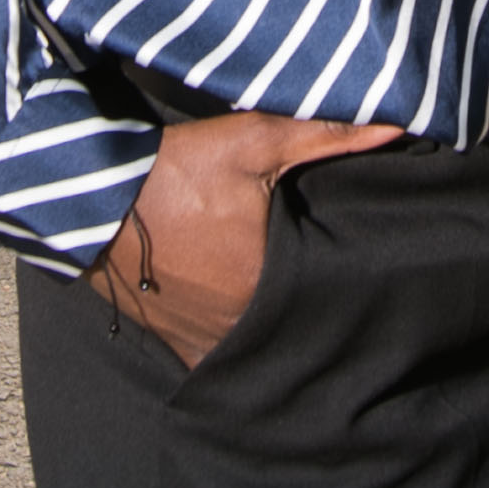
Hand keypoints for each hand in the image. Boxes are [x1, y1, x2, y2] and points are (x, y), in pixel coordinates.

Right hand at [92, 112, 405, 365]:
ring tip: (279, 301)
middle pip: (294, 320)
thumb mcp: (249, 143)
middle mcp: (242, 325)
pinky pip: (219, 361)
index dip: (336, 274)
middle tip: (312, 278)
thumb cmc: (172, 173)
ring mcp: (207, 342)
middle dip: (305, 303)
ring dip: (270, 328)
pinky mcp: (177, 347)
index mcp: (270, 283)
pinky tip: (240, 326)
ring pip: (259, 344)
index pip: (325, 289)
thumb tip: (396, 126)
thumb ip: (323, 136)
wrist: (92, 200)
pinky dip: (232, 349)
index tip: (342, 260)